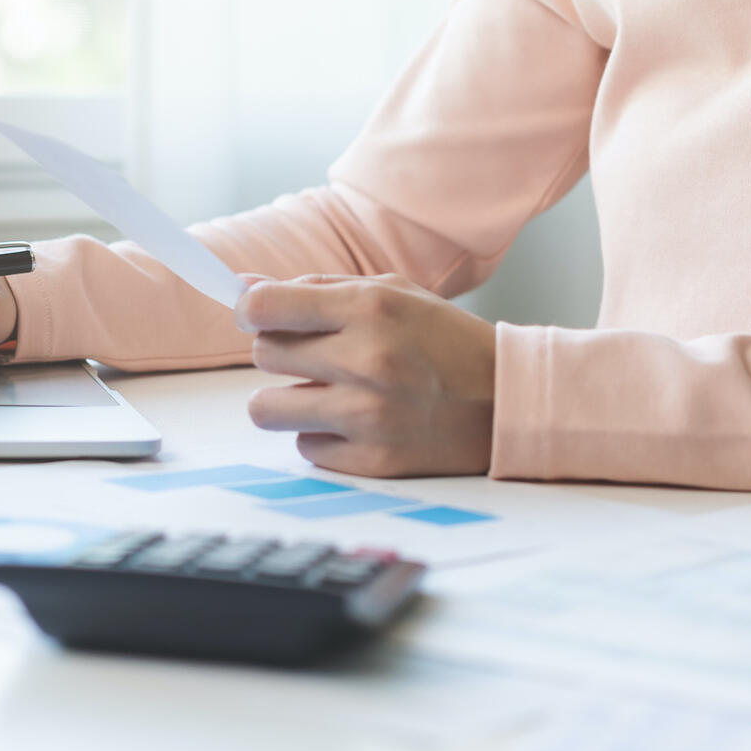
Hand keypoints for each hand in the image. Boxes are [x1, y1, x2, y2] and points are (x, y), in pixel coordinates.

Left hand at [237, 273, 497, 477]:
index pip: (266, 309)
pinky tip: (356, 422)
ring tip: (325, 391)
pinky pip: (306, 448)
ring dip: (288, 400)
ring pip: (267, 410)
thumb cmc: (442, 339)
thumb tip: (242, 290)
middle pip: (263, 356)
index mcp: (370, 309)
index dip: (250, 311)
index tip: (256, 316)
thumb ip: (315, 289)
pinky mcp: (374, 462)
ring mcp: (369, 417)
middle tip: (315, 354)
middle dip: (280, 352)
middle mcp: (367, 362)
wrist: (507, 401)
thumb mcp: (390, 292)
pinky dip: (322, 435)